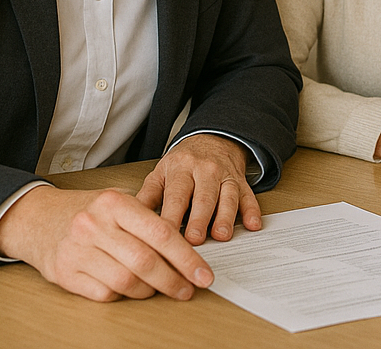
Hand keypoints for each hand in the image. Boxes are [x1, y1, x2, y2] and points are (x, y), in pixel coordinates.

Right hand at [0, 184, 215, 301]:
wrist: (37, 218)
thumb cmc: (88, 210)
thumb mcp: (117, 199)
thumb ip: (146, 217)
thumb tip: (186, 245)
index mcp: (114, 202)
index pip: (160, 232)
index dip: (186, 257)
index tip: (203, 273)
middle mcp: (95, 225)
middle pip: (145, 261)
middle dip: (174, 279)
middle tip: (190, 289)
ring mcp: (77, 251)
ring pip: (126, 281)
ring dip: (150, 290)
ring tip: (162, 288)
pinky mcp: (65, 274)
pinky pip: (104, 294)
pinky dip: (124, 295)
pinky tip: (132, 289)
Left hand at [137, 133, 260, 244]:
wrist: (212, 138)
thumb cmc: (183, 163)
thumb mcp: (161, 173)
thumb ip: (147, 196)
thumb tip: (127, 219)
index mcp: (181, 169)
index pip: (176, 196)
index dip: (171, 218)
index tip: (163, 239)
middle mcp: (205, 171)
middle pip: (203, 196)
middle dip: (199, 219)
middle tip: (194, 241)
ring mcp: (225, 176)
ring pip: (227, 196)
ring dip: (225, 216)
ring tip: (221, 235)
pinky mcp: (241, 181)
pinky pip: (248, 195)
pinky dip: (252, 210)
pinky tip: (253, 224)